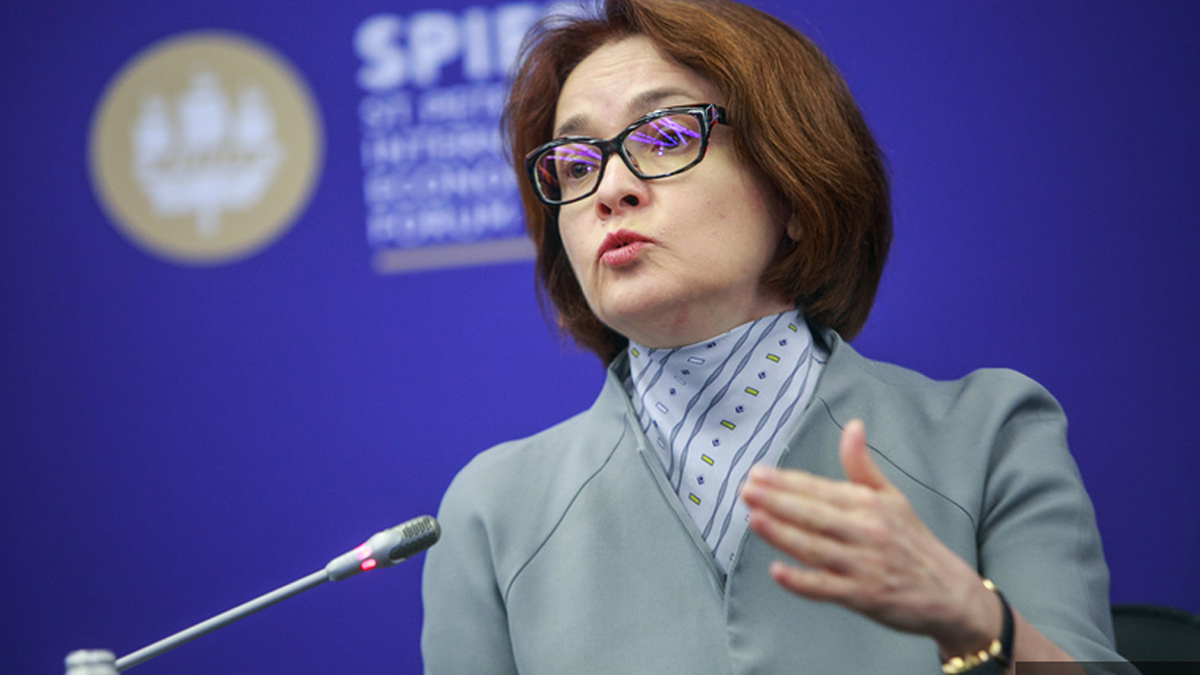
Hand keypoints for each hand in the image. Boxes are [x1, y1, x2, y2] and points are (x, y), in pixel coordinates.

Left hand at [740, 419, 1000, 654]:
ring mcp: (862, 565)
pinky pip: (825, 588)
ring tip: (753, 518)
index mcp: (869, 505)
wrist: (949, 593)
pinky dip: (800, 581)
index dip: (786, 481)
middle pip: (814, 514)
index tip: (756, 473)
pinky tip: (776, 571)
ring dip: (782, 533)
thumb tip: (852, 425)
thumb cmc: (913, 542)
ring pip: (815, 547)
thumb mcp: (893, 498)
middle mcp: (865, 531)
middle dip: (777, 501)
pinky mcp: (862, 596)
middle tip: (745, 489)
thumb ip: (862, 466)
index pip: (820, 489)